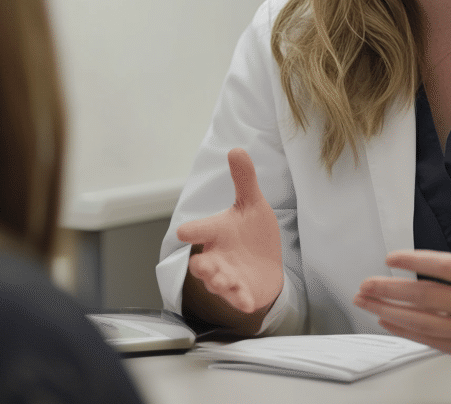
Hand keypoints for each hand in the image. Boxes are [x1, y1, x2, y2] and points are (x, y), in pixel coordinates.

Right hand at [177, 148, 283, 316]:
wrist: (266, 265)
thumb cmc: (253, 234)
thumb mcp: (251, 204)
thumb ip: (244, 180)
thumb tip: (237, 149)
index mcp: (215, 233)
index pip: (198, 231)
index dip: (192, 231)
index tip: (184, 233)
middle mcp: (216, 258)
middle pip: (202, 264)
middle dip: (201, 266)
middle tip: (201, 264)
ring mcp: (228, 278)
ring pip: (217, 282)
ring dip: (219, 282)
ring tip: (223, 280)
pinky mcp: (242, 293)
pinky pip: (238, 298)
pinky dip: (240, 299)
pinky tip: (246, 301)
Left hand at [353, 195, 450, 376]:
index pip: (442, 266)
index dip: (412, 262)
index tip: (390, 258)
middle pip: (424, 296)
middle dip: (389, 289)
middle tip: (365, 283)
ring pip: (421, 321)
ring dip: (387, 310)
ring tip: (365, 301)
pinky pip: (428, 339)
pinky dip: (404, 330)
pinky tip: (386, 319)